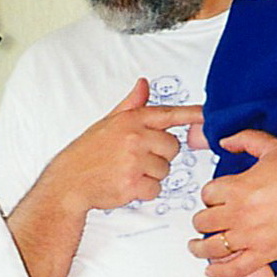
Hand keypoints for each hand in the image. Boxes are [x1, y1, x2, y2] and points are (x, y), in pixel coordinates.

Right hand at [39, 78, 203, 213]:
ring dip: (151, 175)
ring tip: (128, 171)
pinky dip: (144, 191)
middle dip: (160, 155)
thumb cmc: (87, 153)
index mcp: (130, 120)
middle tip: (136, 158)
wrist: (69, 181)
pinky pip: (156, 188)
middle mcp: (134, 137)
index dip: (192, 115)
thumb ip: (131, 105)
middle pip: (173, 147)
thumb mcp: (107, 122)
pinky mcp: (133, 183)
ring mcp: (134, 160)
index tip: (208, 114)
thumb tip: (143, 85)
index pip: (168, 114)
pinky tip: (126, 184)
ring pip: (165, 170)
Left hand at [188, 129, 276, 276]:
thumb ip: (245, 139)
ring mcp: (250, 236)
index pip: (207, 194)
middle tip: (205, 221)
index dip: (208, 195)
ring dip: (199, 248)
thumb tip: (225, 141)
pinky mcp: (264, 254)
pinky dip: (219, 273)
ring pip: (211, 247)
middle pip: (203, 221)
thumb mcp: (273, 147)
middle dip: (202, 220)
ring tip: (195, 247)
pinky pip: (234, 269)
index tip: (213, 198)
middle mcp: (239, 213)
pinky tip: (211, 271)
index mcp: (238, 187)